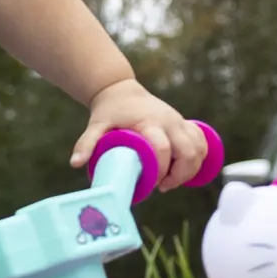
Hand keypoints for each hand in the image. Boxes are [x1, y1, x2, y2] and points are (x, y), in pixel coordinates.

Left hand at [71, 80, 209, 187]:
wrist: (121, 91)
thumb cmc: (109, 111)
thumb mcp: (96, 125)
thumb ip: (86, 142)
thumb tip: (75, 164)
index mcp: (149, 122)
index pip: (163, 149)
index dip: (161, 170)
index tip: (152, 184)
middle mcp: (169, 121)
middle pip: (189, 151)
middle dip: (181, 174)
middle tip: (163, 186)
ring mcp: (179, 121)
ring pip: (199, 148)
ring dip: (191, 169)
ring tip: (172, 180)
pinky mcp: (184, 123)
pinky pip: (201, 142)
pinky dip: (199, 158)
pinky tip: (186, 169)